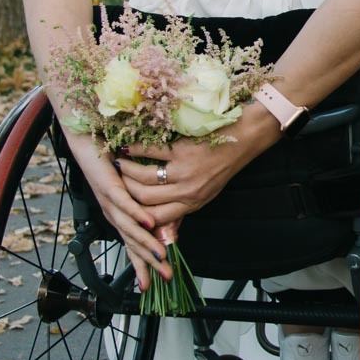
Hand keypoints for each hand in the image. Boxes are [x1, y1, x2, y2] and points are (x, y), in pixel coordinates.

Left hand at [62, 131, 173, 291]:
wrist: (88, 144)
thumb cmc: (111, 164)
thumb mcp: (135, 191)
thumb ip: (149, 209)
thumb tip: (168, 225)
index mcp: (120, 217)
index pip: (133, 246)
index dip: (144, 265)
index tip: (157, 281)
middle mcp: (114, 215)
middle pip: (133, 244)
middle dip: (150, 263)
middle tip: (165, 276)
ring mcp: (111, 203)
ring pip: (130, 228)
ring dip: (146, 243)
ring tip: (161, 255)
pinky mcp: (110, 187)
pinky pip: (125, 203)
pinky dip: (137, 214)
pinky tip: (148, 222)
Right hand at [116, 107, 281, 233]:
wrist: (245, 139)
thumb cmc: (224, 163)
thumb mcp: (206, 192)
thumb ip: (183, 204)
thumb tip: (160, 218)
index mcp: (192, 204)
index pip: (156, 219)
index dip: (136, 215)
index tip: (123, 207)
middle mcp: (188, 192)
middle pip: (145, 200)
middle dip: (125, 192)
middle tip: (114, 181)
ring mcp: (185, 171)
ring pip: (144, 178)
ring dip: (126, 171)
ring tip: (117, 164)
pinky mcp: (183, 150)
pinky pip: (151, 152)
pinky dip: (135, 149)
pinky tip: (127, 146)